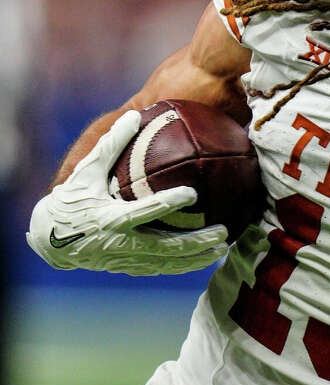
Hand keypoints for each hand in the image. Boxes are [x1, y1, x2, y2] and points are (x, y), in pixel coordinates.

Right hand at [27, 110, 229, 275]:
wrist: (50, 239)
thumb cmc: (71, 199)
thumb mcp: (86, 171)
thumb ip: (111, 144)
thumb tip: (134, 115)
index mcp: (110, 218)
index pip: (145, 211)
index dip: (169, 202)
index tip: (193, 193)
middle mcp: (120, 243)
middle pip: (166, 246)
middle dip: (197, 241)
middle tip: (224, 231)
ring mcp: (125, 259)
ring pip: (168, 263)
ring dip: (197, 258)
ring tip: (223, 248)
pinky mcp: (128, 268)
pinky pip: (161, 269)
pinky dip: (184, 265)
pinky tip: (205, 259)